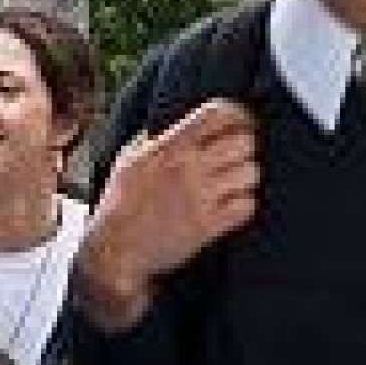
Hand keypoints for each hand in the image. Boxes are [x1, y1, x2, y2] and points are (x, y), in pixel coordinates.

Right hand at [79, 99, 260, 323]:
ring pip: (250, 173)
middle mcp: (188, 168)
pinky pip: (247, 206)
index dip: (236, 114)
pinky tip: (232, 205)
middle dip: (245, 146)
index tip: (239, 121)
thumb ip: (154, 140)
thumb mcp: (128, 161)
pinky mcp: (210, 226)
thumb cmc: (118, 205)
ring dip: (246, 177)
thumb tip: (172, 127)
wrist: (115, 250)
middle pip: (243, 141)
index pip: (217, 114)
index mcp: (168, 147)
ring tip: (234, 182)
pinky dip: (244, 204)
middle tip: (238, 154)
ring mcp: (201, 198)